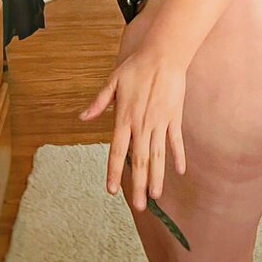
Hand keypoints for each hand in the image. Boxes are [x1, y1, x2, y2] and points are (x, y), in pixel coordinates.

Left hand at [79, 43, 187, 211]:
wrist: (165, 55)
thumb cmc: (137, 67)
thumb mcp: (112, 82)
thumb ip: (99, 103)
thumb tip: (82, 118)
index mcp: (124, 118)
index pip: (117, 151)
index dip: (113, 172)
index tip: (112, 191)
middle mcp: (142, 125)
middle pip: (139, 160)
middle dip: (138, 185)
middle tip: (138, 207)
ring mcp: (160, 123)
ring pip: (158, 156)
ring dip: (157, 177)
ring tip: (155, 196)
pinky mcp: (174, 118)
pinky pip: (175, 141)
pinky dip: (178, 156)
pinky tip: (179, 172)